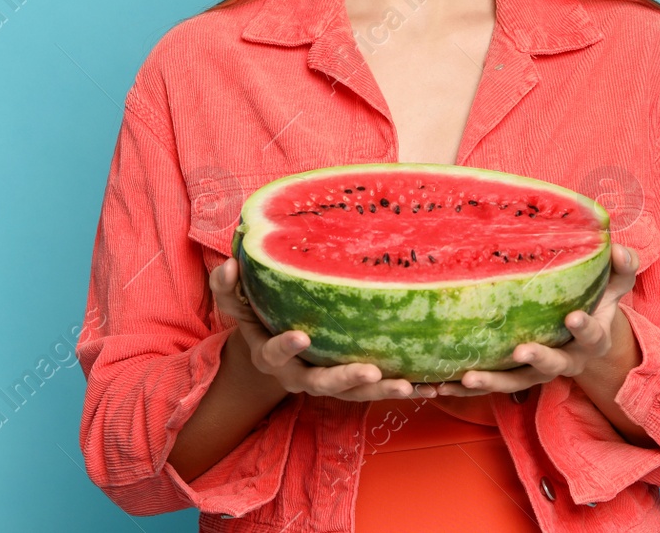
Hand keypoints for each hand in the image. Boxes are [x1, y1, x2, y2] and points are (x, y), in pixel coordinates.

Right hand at [210, 257, 437, 401]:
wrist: (270, 352)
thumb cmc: (256, 318)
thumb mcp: (235, 304)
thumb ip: (227, 288)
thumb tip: (228, 264)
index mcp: (271, 356)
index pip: (276, 354)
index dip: (286, 348)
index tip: (302, 336)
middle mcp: (300, 376)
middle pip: (323, 384)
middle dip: (347, 380)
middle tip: (371, 372)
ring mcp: (327, 384)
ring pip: (355, 395)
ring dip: (382, 392)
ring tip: (410, 387)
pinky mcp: (350, 385)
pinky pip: (376, 391)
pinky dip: (403, 390)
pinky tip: (432, 387)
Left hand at [435, 242, 639, 396]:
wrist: (584, 339)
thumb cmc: (596, 303)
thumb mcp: (613, 287)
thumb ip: (620, 269)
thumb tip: (619, 250)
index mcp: (591, 340)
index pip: (592, 335)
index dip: (584, 328)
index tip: (573, 317)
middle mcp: (565, 362)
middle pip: (553, 366)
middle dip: (538, 360)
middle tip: (523, 351)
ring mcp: (536, 373)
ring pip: (515, 382)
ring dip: (491, 382)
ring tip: (468, 378)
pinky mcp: (512, 377)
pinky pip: (488, 386)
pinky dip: (463, 389)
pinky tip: (436, 387)